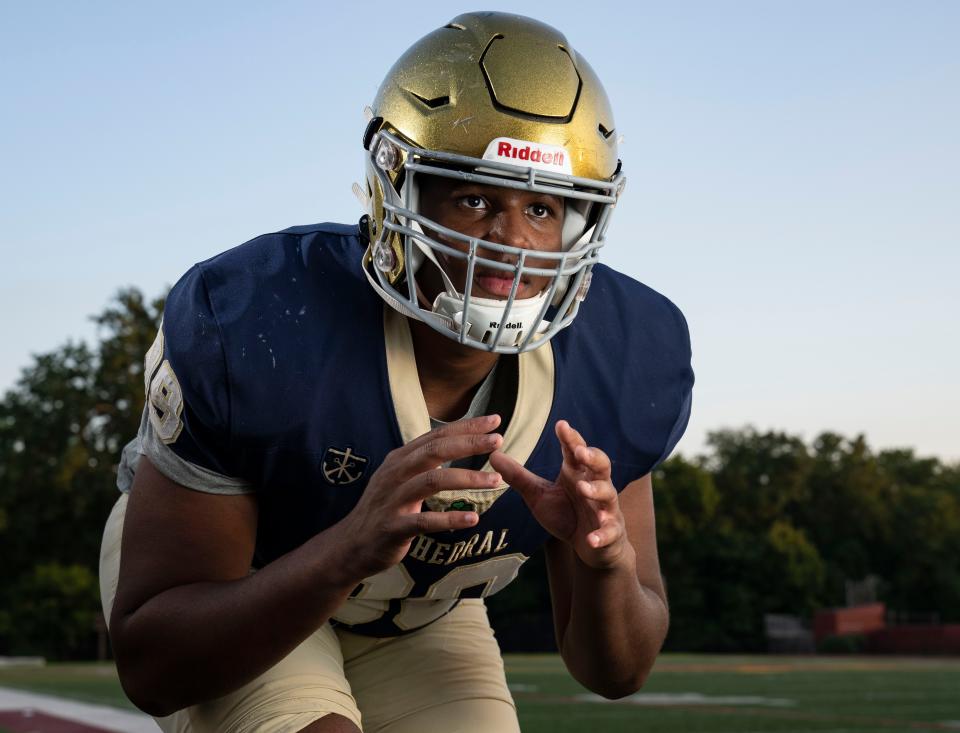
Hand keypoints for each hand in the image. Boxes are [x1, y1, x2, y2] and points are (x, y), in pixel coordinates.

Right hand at [332, 415, 502, 579]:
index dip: (466, 427)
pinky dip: (450, 518)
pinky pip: (424, 520)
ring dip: (467, 478)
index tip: (495, 420)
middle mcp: (395, 474)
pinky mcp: (393, 527)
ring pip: (432, 481)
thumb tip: (457, 442)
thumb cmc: (385, 509)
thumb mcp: (401, 478)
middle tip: (499, 440)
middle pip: (435, 450)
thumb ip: (424, 461)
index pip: (437, 435)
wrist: (351, 545)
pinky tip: (472, 518)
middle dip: (469, 443)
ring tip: (495, 480)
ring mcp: (392, 500)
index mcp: (400, 459)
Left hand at [490, 420, 627, 569]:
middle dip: (592, 457)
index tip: (561, 424)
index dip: (570, 438)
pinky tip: (592, 538)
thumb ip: (518, 476)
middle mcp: (595, 485)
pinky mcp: (610, 532)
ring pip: (608, 494)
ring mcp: (605, 508)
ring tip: (582, 489)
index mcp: (577, 473)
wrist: (590, 546)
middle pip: (601, 465)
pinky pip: (609, 531)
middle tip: (580, 452)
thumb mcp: (538, 495)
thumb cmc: (565, 514)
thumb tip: (493, 455)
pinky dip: (602, 534)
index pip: (576, 451)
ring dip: (596, 490)